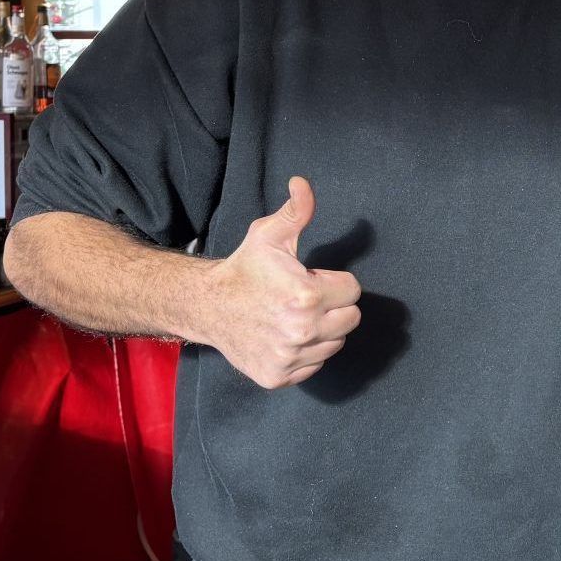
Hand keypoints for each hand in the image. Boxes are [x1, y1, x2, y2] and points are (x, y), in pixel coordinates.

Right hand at [206, 176, 362, 388]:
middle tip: (305, 298)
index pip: (353, 290)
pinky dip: (306, 353)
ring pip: (335, 344)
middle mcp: (302, 331)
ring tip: (294, 315)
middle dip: (334, 305)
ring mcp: (291, 357)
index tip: (311, 278)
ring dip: (323, 330)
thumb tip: (302, 183)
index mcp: (307, 295)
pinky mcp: (280, 376)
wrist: (208, 306)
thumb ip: (296, 211)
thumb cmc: (244, 269)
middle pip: (351, 319)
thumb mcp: (269, 235)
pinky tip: (285, 335)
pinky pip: (314, 365)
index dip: (333, 280)